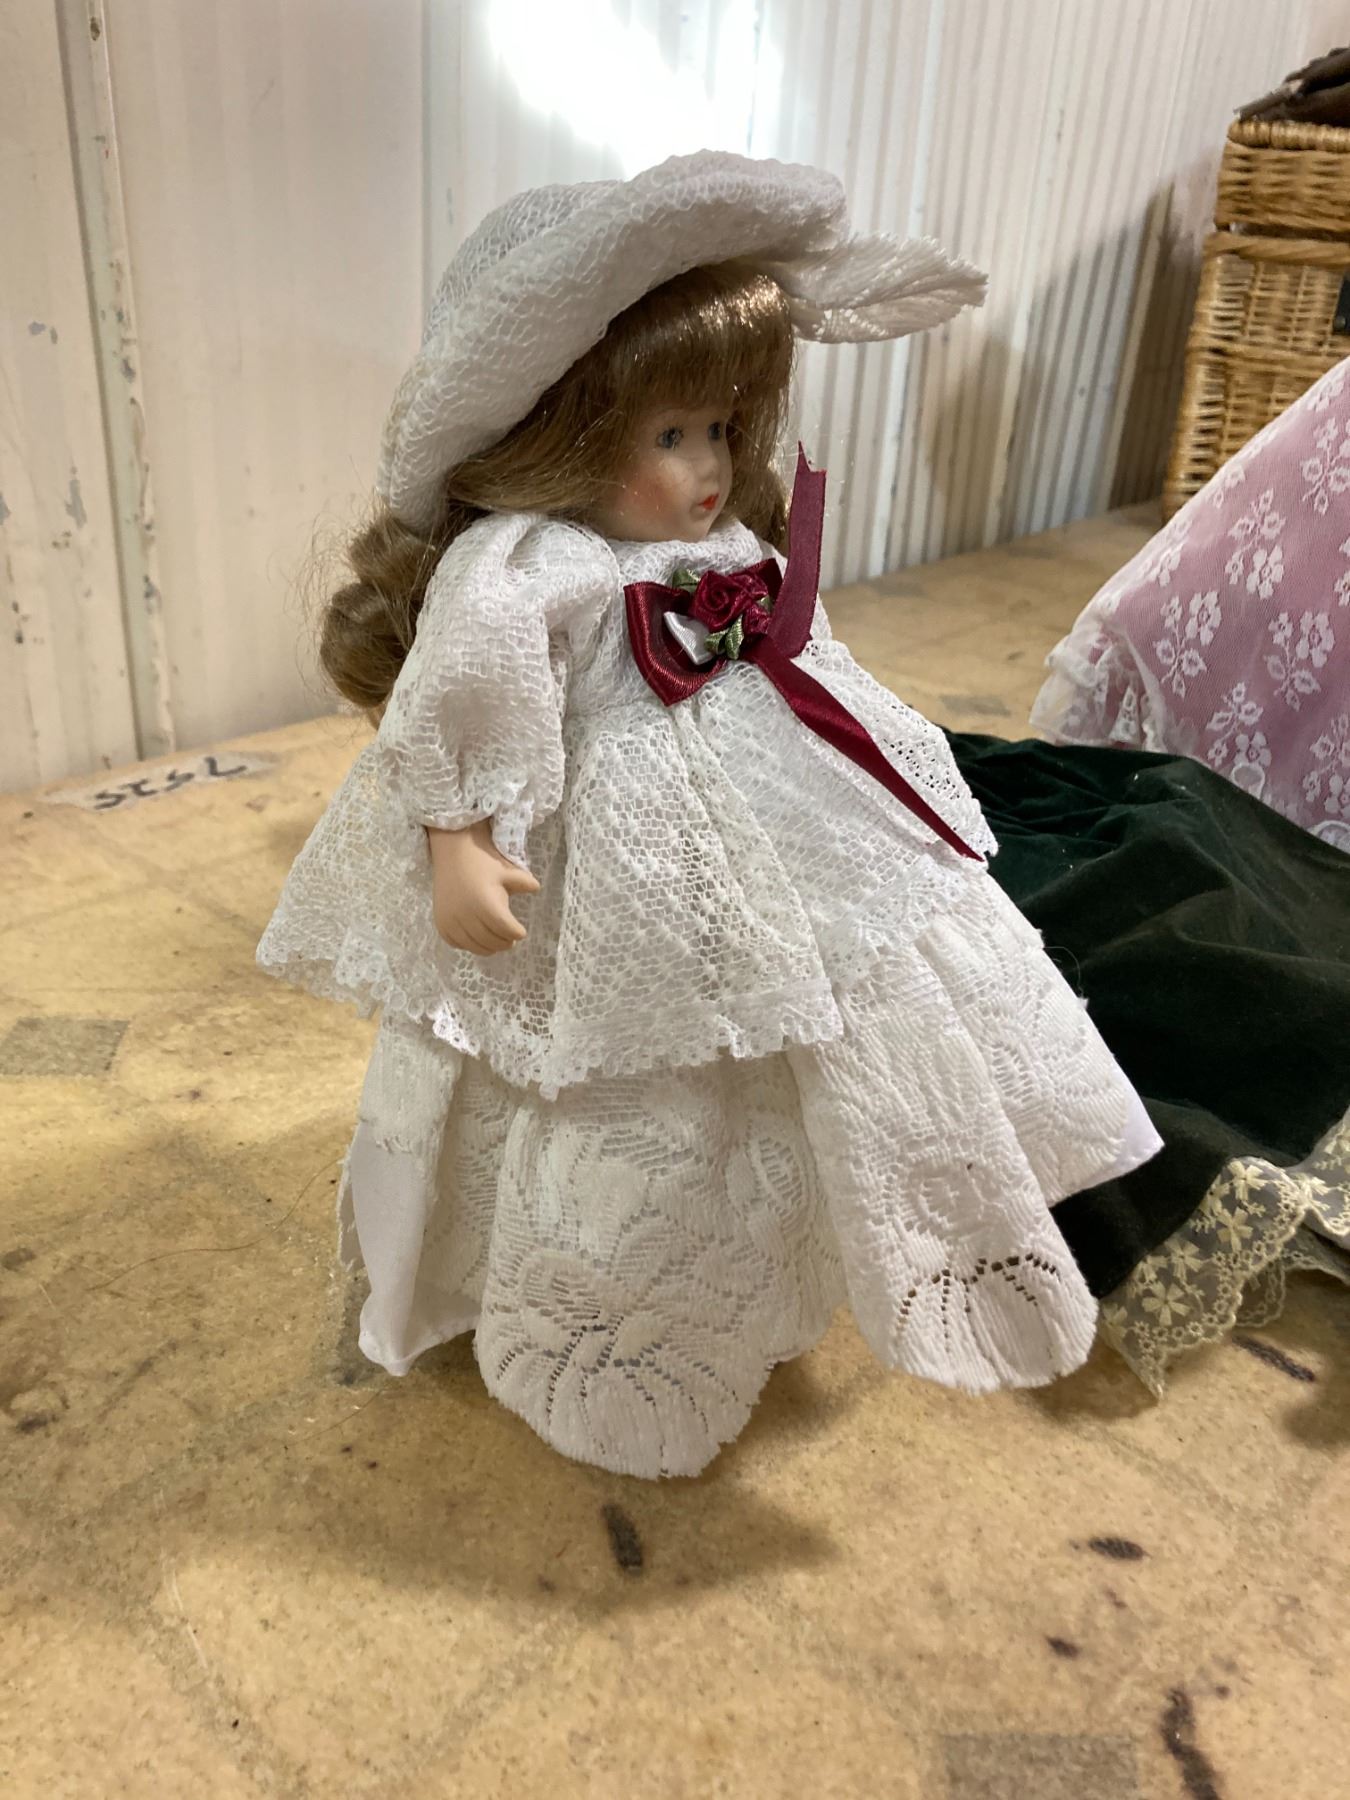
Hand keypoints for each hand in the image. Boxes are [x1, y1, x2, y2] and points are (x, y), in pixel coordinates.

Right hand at [426, 819, 539, 954]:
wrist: (452, 854)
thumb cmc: (483, 863)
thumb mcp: (506, 871)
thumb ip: (524, 883)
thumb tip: (537, 888)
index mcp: (486, 904)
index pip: (506, 929)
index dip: (516, 933)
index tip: (521, 932)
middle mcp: (467, 915)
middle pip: (492, 941)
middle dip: (504, 942)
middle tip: (510, 940)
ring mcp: (451, 921)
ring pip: (475, 946)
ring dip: (489, 947)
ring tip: (496, 941)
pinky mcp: (441, 924)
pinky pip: (458, 944)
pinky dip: (469, 945)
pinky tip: (477, 938)